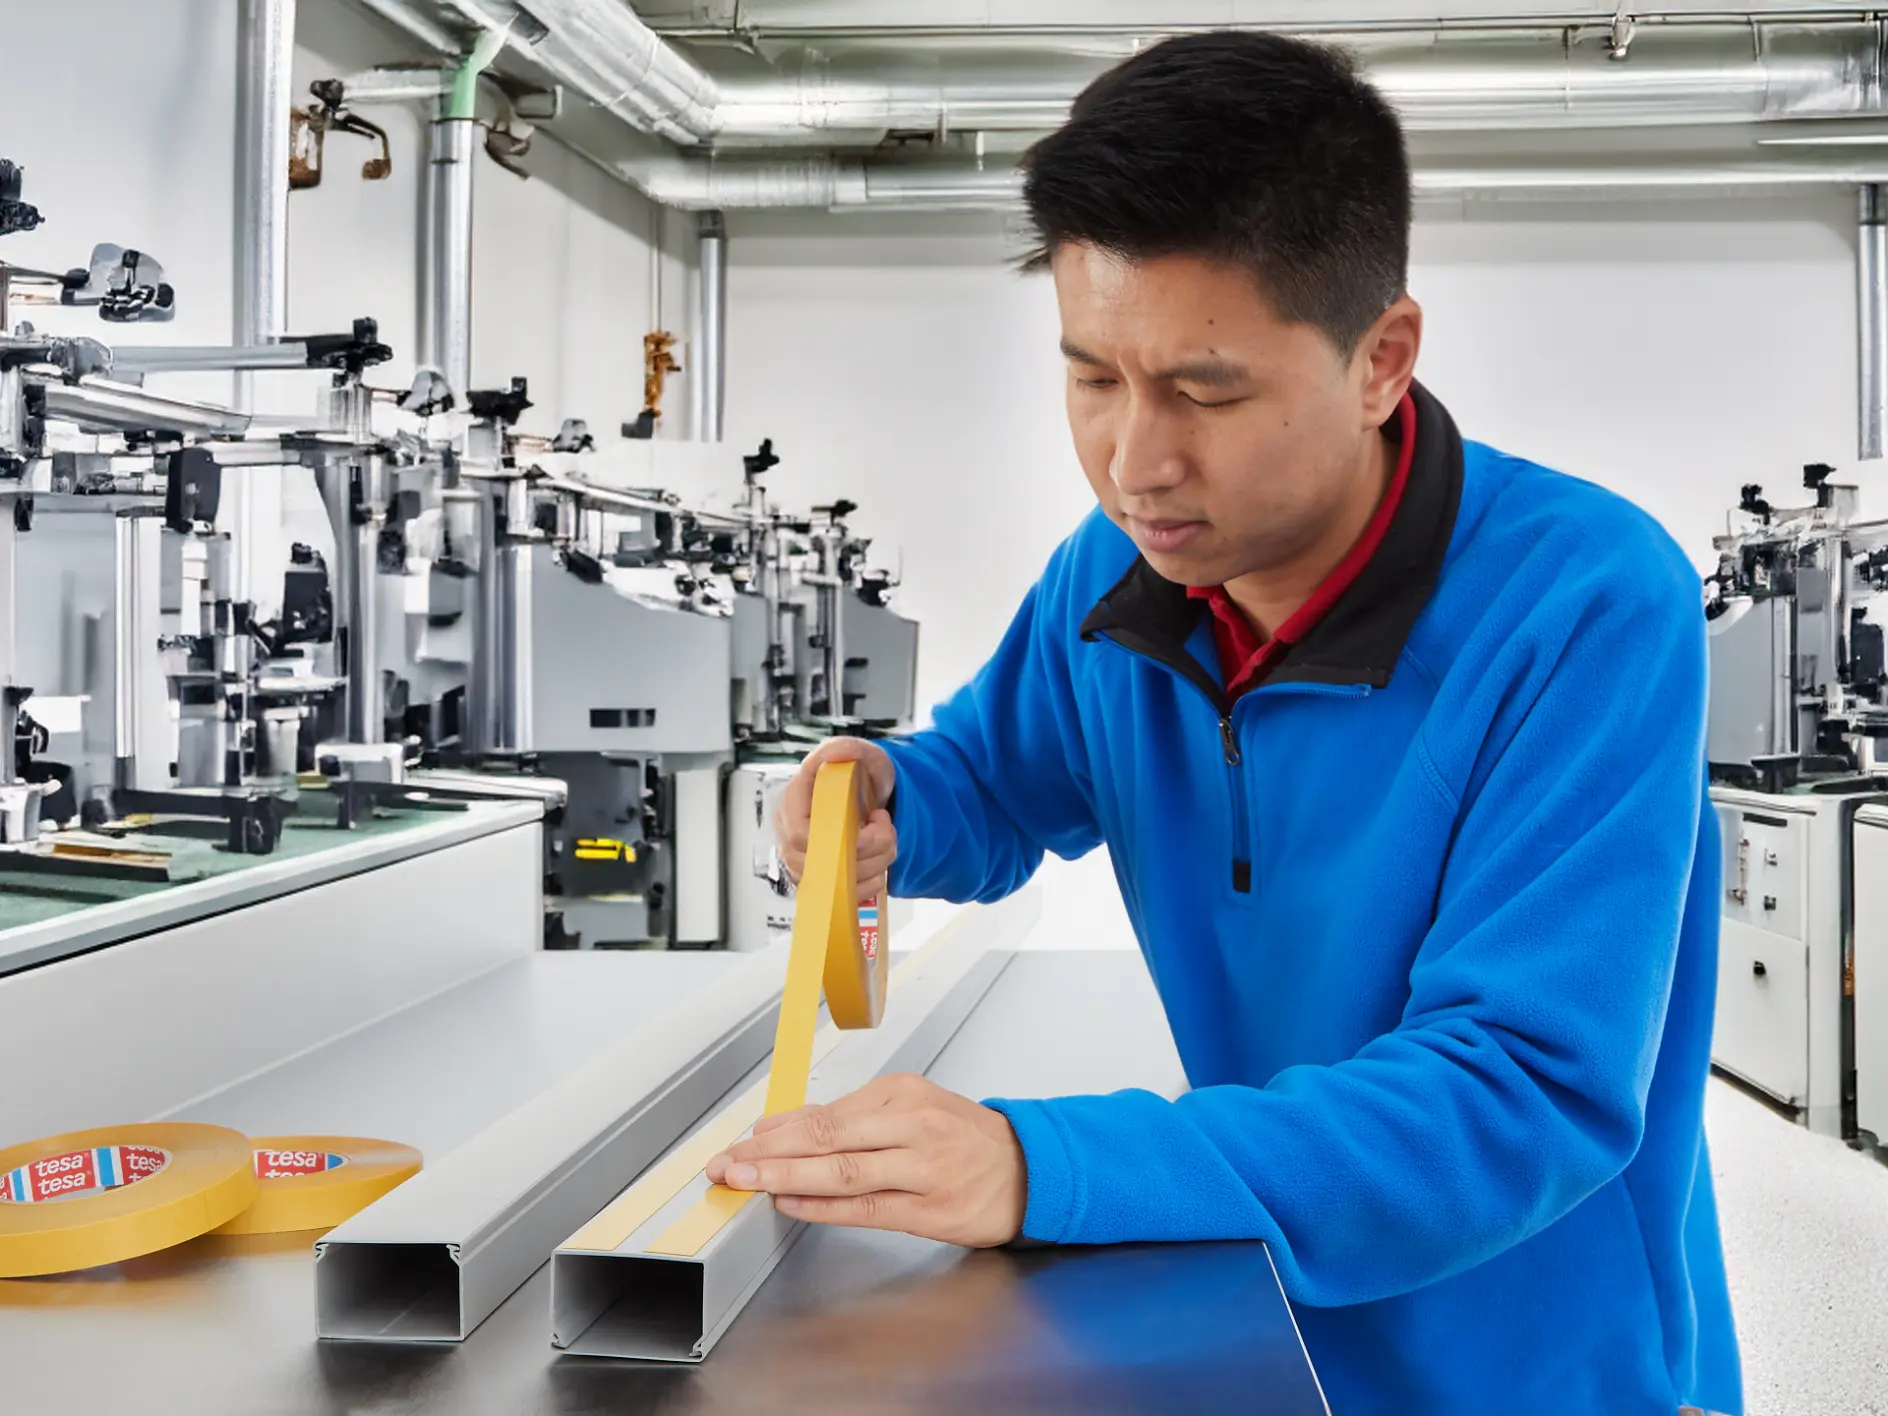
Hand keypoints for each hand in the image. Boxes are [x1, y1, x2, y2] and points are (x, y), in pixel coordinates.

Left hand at [705, 1073, 1026, 1247]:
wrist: (1028, 1170)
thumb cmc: (963, 1139)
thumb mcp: (910, 1109)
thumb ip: (848, 1118)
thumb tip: (783, 1125)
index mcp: (903, 1094)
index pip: (826, 1113)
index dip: (777, 1130)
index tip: (741, 1143)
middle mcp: (913, 1125)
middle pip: (828, 1138)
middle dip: (770, 1153)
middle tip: (730, 1164)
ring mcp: (923, 1168)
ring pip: (844, 1172)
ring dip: (788, 1177)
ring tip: (750, 1183)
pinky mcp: (931, 1209)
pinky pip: (867, 1208)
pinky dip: (824, 1206)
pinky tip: (793, 1204)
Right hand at [775, 737, 896, 903]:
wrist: (871, 795)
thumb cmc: (859, 775)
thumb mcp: (857, 753)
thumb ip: (846, 750)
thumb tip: (838, 754)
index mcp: (792, 803)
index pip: (801, 837)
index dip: (839, 837)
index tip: (870, 818)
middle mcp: (791, 835)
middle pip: (822, 864)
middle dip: (868, 849)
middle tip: (885, 827)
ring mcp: (804, 861)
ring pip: (837, 883)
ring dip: (876, 863)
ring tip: (886, 838)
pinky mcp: (821, 880)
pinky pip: (844, 896)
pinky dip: (872, 881)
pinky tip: (879, 860)